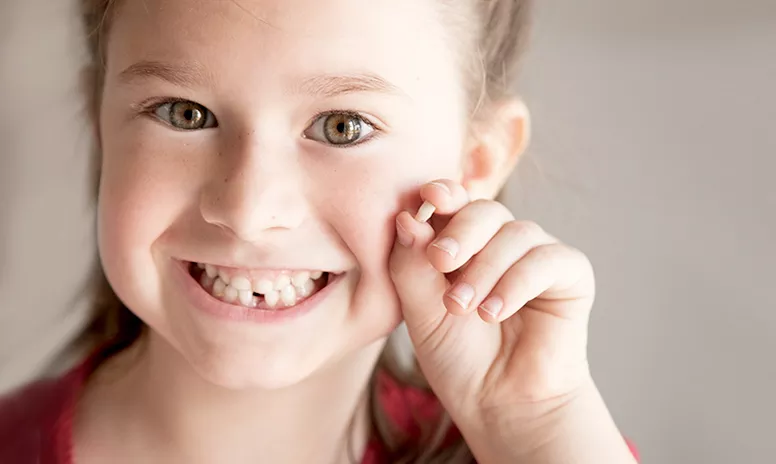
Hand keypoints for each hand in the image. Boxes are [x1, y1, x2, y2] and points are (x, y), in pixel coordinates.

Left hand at [389, 179, 617, 461]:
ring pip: (515, 233)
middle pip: (486, 210)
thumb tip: (407, 216)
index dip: (443, 194)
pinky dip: (516, 282)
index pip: (455, 204)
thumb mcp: (420, 312)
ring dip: (485, 268)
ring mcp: (537, 256)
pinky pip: (547, 260)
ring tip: (464, 308)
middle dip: (460, 232)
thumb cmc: (458, 358)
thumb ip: (411, 266)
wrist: (499, 404)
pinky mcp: (570, 275)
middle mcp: (501, 243)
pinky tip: (493, 313)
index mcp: (463, 244)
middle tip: (440, 261)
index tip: (428, 197)